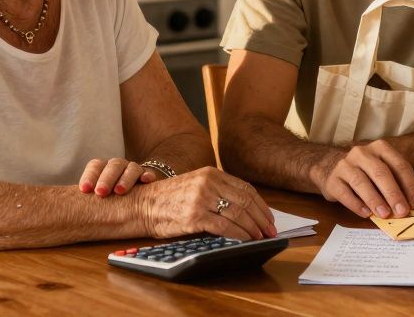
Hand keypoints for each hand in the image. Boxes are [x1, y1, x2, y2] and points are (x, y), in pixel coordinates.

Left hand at [79, 157, 156, 196]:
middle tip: (101, 193)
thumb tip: (59, 214)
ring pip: (131, 168)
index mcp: (103, 169)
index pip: (95, 165)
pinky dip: (147, 176)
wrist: (136, 193)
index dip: (90, 176)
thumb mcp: (96, 196)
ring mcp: (134, 171)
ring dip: (125, 178)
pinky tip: (145, 181)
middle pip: (113, 165)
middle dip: (106, 178)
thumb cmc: (110, 197)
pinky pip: (149, 173)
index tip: (85, 190)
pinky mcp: (148, 177)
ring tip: (120, 191)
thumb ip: (85, 198)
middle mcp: (118, 167)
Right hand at [137, 166, 276, 240]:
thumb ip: (218, 192)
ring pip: (238, 214)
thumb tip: (246, 210)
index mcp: (211, 173)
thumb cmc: (169, 200)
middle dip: (262, 219)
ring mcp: (202, 198)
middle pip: (246, 201)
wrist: (143, 206)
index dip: (261, 205)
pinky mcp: (195, 215)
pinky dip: (239, 235)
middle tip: (270, 231)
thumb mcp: (196, 186)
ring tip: (260, 238)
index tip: (269, 218)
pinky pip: (225, 227)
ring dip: (253, 229)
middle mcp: (208, 182)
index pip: (246, 189)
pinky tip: (245, 240)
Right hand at [311, 140, 413, 219]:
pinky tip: (366, 214)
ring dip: (375, 200)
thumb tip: (413, 204)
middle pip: (381, 172)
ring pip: (361, 182)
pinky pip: (345, 193)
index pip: (399, 165)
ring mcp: (345, 165)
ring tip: (385, 214)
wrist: (330, 167)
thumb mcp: (382, 170)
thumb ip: (396, 182)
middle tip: (402, 211)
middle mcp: (362, 153)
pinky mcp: (332, 180)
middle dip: (393, 193)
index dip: (410, 184)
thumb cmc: (365, 172)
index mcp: (380, 148)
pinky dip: (356, 204)